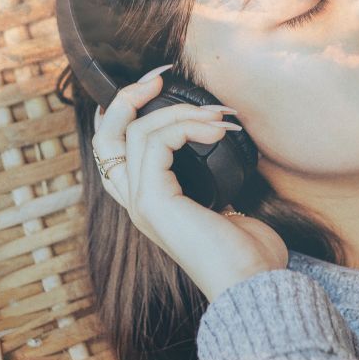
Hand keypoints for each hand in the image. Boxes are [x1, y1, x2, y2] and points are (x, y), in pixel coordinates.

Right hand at [91, 65, 287, 301]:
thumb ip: (213, 176)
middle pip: (106, 136)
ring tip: (221, 116)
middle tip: (163, 75)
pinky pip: (156, 142)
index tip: (160, 84)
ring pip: (138, 132)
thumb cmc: (247, 251)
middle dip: (130, 97)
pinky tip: (217, 131)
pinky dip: (187, 126)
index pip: (114, 149)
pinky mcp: (153, 202)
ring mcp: (140, 203)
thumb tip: (224, 142)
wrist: (252, 284)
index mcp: (149, 202)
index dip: (126, 111)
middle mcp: (136, 202)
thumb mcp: (226, 203)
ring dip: (183, 112)